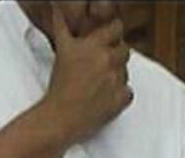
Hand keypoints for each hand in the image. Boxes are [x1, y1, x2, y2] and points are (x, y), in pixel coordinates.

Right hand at [42, 5, 131, 146]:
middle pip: (124, 50)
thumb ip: (62, 28)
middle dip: (113, 58)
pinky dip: (118, 95)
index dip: (111, 36)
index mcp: (93, 47)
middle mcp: (107, 60)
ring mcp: (116, 79)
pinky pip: (127, 92)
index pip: (116, 29)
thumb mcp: (60, 53)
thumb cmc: (56, 89)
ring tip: (97, 86)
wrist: (56, 120)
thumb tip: (56, 8)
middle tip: (97, 69)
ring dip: (115, 76)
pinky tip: (103, 98)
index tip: (104, 43)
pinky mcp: (121, 98)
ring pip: (125, 71)